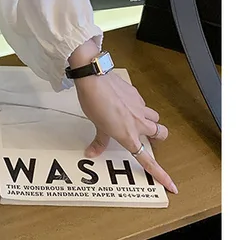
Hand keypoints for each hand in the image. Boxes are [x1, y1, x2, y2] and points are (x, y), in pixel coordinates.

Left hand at [73, 70, 176, 194]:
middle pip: (162, 134)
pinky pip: (142, 103)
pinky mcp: (136, 94)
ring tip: (136, 119)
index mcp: (129, 136)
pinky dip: (137, 106)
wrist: (94, 78)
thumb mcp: (96, 125)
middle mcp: (138, 123)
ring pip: (155, 117)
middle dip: (158, 137)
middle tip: (149, 137)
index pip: (148, 160)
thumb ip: (99, 141)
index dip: (161, 174)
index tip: (171, 184)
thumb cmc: (94, 102)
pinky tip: (125, 103)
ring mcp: (140, 107)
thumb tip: (92, 151)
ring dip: (150, 120)